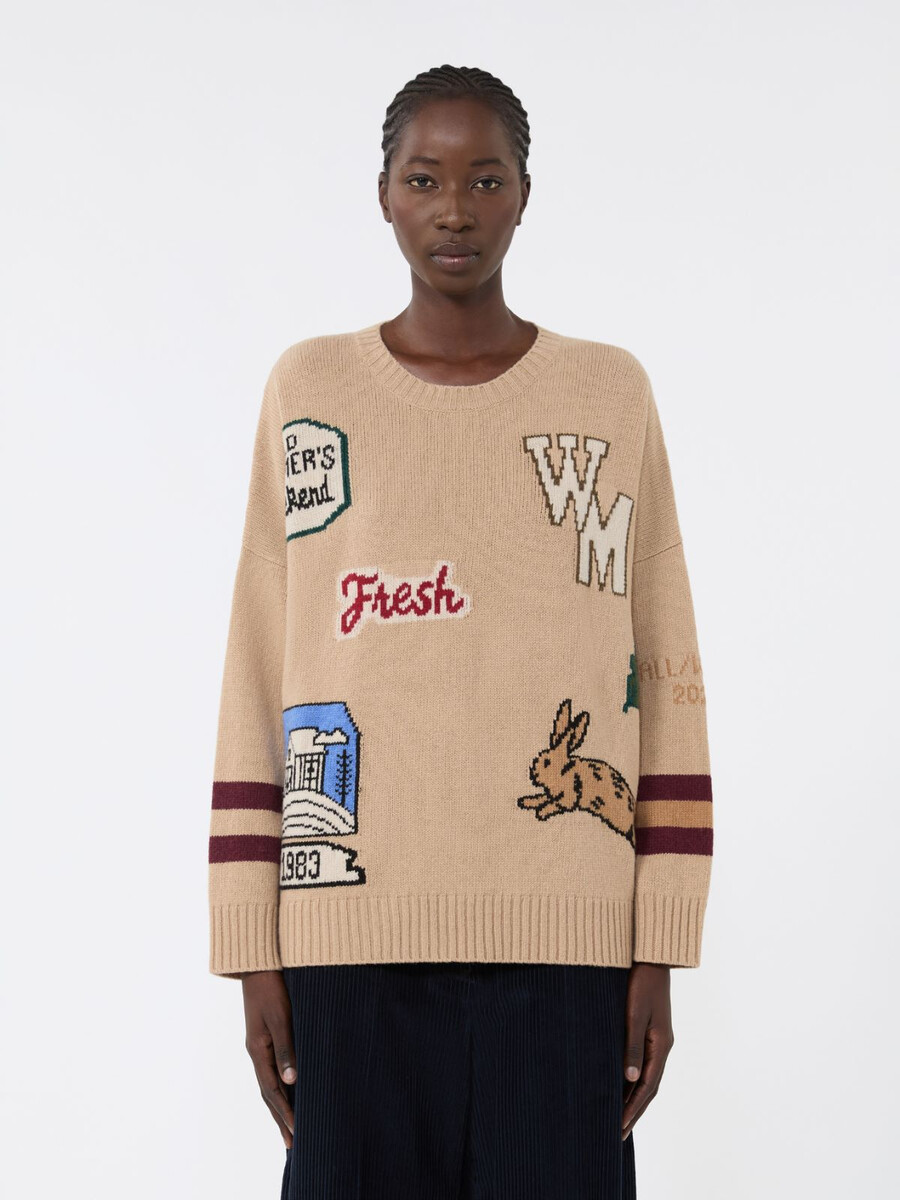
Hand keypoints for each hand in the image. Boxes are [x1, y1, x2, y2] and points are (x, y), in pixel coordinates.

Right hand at [240, 970, 296, 1148]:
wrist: (258, 964)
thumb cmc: (272, 987)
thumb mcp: (280, 1017)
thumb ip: (285, 1048)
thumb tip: (292, 1081)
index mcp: (257, 1050)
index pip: (272, 1090)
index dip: (284, 1112)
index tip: (296, 1132)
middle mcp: (256, 1052)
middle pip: (268, 1093)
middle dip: (280, 1118)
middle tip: (291, 1144)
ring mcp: (259, 1045)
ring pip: (269, 1083)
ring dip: (279, 1106)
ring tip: (289, 1127)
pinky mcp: (265, 1036)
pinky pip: (272, 1070)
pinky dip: (280, 1087)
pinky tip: (288, 1092)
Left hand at [621, 962, 673, 1140]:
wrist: (651, 958)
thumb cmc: (641, 983)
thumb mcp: (634, 1014)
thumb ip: (631, 1045)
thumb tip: (630, 1079)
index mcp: (661, 1045)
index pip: (647, 1087)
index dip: (633, 1109)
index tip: (619, 1128)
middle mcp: (662, 1046)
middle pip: (650, 1088)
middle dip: (634, 1111)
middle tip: (618, 1134)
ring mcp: (658, 1040)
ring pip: (647, 1078)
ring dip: (634, 1099)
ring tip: (620, 1118)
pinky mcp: (651, 1031)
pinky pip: (643, 1064)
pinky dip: (634, 1080)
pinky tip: (623, 1085)